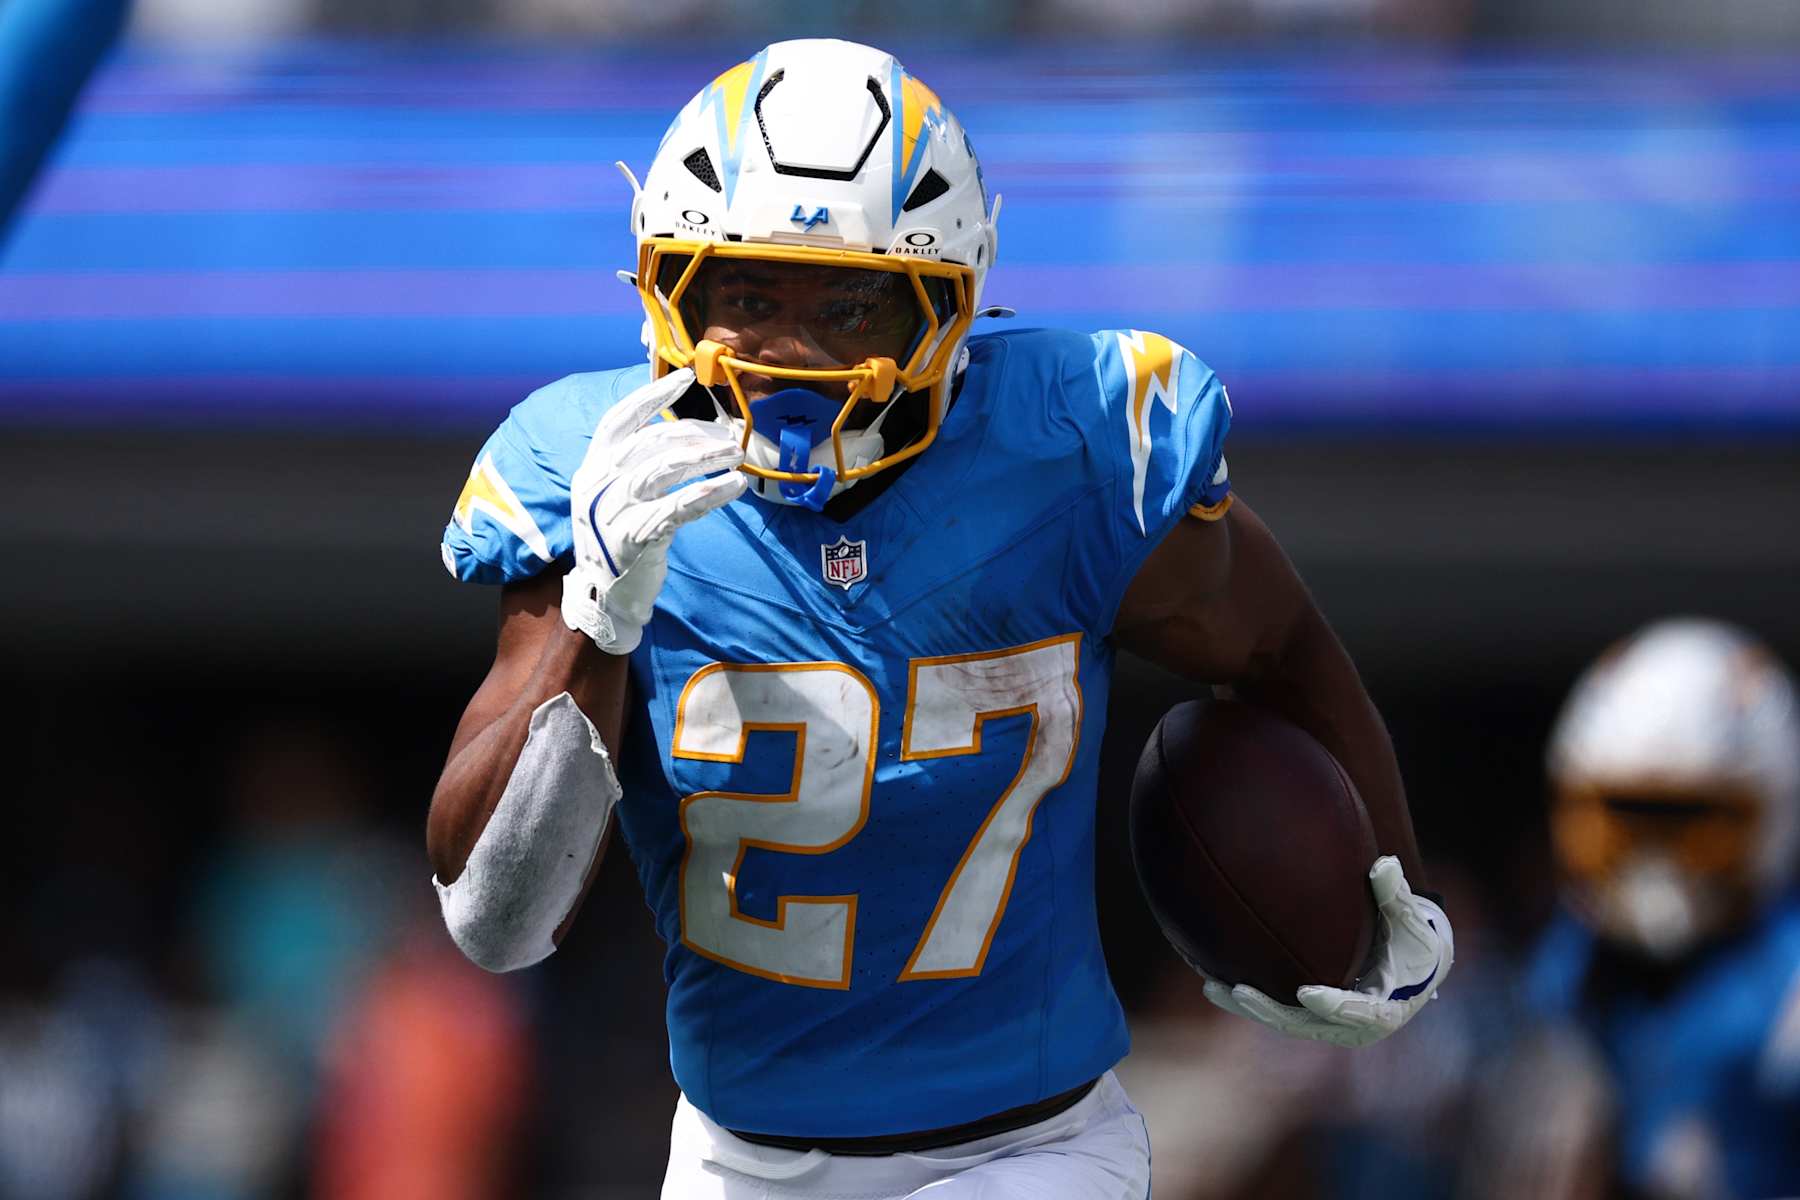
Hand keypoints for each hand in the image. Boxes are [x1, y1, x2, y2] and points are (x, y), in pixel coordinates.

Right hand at [563, 368, 744, 653]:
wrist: (607, 597)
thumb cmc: (621, 541)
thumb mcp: (618, 497)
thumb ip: (640, 466)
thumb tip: (690, 434)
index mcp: (592, 467)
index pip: (619, 419)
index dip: (652, 396)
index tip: (686, 379)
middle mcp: (597, 484)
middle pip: (651, 441)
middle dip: (696, 433)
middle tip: (731, 437)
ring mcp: (612, 511)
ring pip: (665, 468)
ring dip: (706, 458)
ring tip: (736, 454)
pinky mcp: (634, 537)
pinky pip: (679, 507)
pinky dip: (710, 493)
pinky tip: (734, 486)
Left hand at [1202, 856, 1452, 1047]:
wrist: (1415, 968)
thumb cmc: (1416, 942)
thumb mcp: (1411, 921)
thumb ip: (1396, 895)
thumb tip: (1384, 864)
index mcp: (1384, 1010)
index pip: (1355, 1010)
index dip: (1331, 1005)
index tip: (1307, 993)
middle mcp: (1353, 1027)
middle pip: (1306, 1024)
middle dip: (1271, 1010)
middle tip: (1239, 991)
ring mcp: (1329, 1025)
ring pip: (1284, 1021)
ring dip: (1248, 1008)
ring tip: (1212, 986)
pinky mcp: (1312, 1017)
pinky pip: (1278, 1010)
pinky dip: (1249, 1000)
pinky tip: (1213, 978)